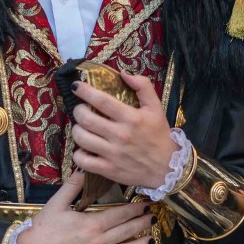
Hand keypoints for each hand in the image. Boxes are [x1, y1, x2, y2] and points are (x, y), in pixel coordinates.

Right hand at [17, 169, 150, 243]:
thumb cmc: (40, 230)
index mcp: (92, 223)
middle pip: (127, 231)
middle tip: (152, 218)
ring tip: (150, 240)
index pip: (121, 214)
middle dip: (142, 224)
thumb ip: (73, 187)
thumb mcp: (56, 204)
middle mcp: (99, 242)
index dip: (135, 209)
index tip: (145, 205)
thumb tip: (84, 169)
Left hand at [71, 73, 177, 188]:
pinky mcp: (108, 170)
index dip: (84, 91)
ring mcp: (112, 154)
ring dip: (76, 130)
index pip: (101, 100)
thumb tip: (123, 73)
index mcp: (131, 118)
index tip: (76, 87)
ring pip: (80, 138)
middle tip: (81, 109)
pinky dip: (78, 153)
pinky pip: (82, 160)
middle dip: (78, 110)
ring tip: (82, 127)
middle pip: (85, 118)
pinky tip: (85, 149)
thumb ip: (143, 86)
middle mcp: (120, 135)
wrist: (167, 168)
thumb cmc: (159, 136)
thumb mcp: (156, 108)